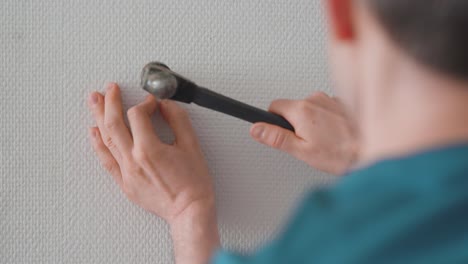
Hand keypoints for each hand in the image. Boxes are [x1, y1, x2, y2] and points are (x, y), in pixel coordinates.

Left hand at [87, 83, 218, 263]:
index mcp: (149, 150)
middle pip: (114, 123)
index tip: (152, 102)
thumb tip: (166, 105)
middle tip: (110, 88)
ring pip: (106, 139)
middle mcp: (133, 160)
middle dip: (110, 101)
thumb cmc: (193, 185)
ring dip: (98, 117)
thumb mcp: (192, 146)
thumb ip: (178, 120)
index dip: (145, 103)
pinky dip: (97, 144)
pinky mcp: (124, 183)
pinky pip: (105, 160)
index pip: (138, 115)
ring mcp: (126, 173)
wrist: (189, 211)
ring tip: (94, 101)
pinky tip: (93, 132)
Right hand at [250, 92, 358, 174]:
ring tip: (324, 140)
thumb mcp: (302, 151)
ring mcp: (330, 100)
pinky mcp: (342, 103)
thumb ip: (276, 137)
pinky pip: (325, 109)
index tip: (280, 131)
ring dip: (312, 121)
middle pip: (293, 107)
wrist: (371, 150)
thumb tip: (257, 129)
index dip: (273, 121)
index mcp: (302, 110)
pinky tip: (335, 134)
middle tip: (307, 141)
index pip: (274, 105)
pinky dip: (327, 120)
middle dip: (295, 123)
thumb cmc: (340, 154)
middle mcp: (316, 99)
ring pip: (310, 108)